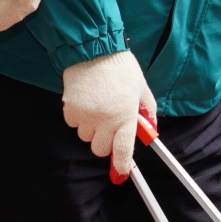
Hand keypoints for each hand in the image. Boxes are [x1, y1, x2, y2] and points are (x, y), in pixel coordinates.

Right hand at [61, 51, 157, 183]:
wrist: (94, 49)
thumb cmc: (121, 67)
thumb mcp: (142, 88)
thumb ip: (148, 110)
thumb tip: (150, 128)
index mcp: (126, 115)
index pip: (123, 149)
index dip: (121, 164)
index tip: (121, 172)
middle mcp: (105, 119)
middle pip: (100, 149)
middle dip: (104, 141)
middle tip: (109, 125)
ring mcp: (86, 116)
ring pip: (85, 137)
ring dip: (91, 128)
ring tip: (97, 106)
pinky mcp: (70, 109)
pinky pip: (73, 124)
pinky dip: (78, 118)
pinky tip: (85, 100)